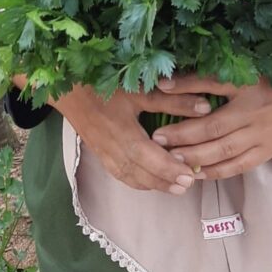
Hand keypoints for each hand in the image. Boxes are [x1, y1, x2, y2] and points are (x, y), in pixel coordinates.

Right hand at [12, 74, 213, 195]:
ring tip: (175, 188)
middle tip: (189, 184)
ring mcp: (104, 154)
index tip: (190, 175)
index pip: (149, 158)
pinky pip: (120, 174)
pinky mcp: (99, 154)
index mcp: (122, 133)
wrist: (66, 88)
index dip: (169, 169)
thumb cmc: (104, 84)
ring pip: (130, 177)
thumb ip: (173, 100)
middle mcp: (112, 149)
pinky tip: (150, 181)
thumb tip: (205, 107)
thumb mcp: (140, 89)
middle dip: (165, 181)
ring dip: (153, 184)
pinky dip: (137, 181)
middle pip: (141, 173)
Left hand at [150, 74, 271, 179]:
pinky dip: (218, 172)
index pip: (208, 101)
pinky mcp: (268, 152)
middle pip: (212, 132)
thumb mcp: (241, 71)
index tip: (158, 116)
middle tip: (157, 143)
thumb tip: (166, 82)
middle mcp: (252, 117)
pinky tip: (198, 174)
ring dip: (196, 159)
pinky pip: (239, 166)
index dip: (182, 109)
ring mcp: (261, 137)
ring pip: (224, 152)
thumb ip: (204, 77)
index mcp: (245, 91)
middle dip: (182, 140)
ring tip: (172, 162)